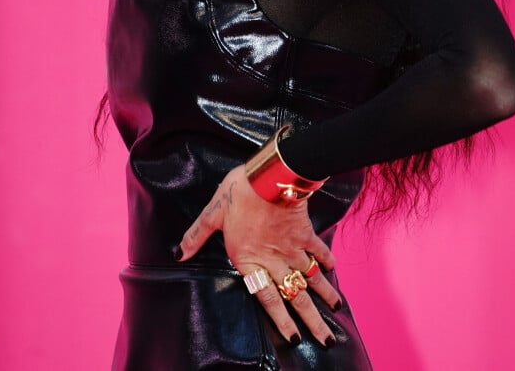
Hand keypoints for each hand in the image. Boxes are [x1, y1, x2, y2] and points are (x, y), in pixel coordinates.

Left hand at [177, 164, 340, 345]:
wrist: (270, 175)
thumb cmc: (240, 193)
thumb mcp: (213, 212)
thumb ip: (197, 235)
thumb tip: (179, 253)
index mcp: (249, 259)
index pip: (266, 297)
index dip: (281, 319)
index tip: (294, 338)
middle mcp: (274, 259)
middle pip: (295, 295)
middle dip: (311, 320)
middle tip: (326, 339)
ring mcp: (292, 247)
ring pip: (311, 278)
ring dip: (324, 295)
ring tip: (335, 311)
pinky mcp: (305, 232)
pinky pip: (317, 251)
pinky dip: (325, 260)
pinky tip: (332, 270)